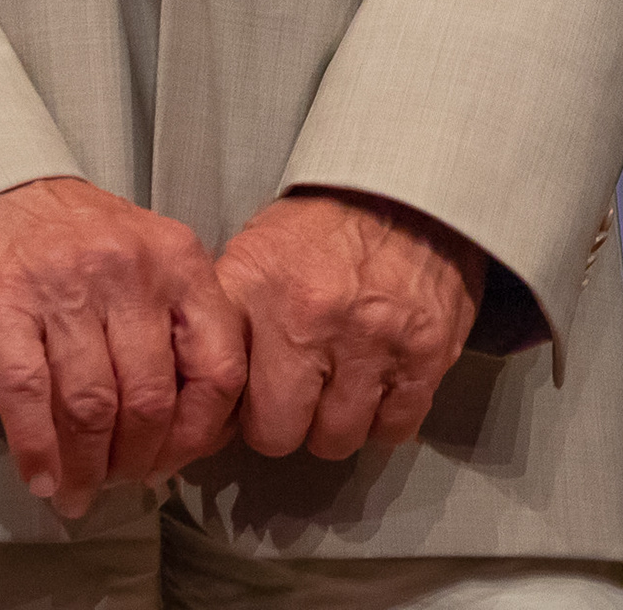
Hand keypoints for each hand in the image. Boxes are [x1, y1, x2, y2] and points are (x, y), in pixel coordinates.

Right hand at [0, 174, 247, 519]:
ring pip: (91, 405)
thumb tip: (190, 428)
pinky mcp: (4, 302)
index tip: (174, 461)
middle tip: (119, 484)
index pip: (216, 365)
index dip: (198, 431)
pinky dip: (36, 450)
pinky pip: (28, 395)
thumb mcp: (150, 258)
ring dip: (85, 467)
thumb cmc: (79, 236)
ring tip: (78, 493)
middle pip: (149, 397)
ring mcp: (65, 285)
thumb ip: (177, 323)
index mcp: (178, 259)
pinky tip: (40, 479)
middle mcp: (129, 269)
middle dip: (136, 460)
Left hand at [213, 187, 484, 465]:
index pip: (218, 392)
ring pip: (336, 439)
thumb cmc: (330, 224)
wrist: (413, 184)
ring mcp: (372, 339)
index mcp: (257, 288)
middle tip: (298, 390)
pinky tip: (381, 380)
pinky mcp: (425, 353)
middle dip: (285, 420)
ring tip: (343, 379)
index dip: (226, 406)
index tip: (238, 400)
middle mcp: (310, 317)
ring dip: (338, 419)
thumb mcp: (258, 250)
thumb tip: (197, 386)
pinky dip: (387, 416)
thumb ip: (227, 317)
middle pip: (276, 434)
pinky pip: (394, 428)